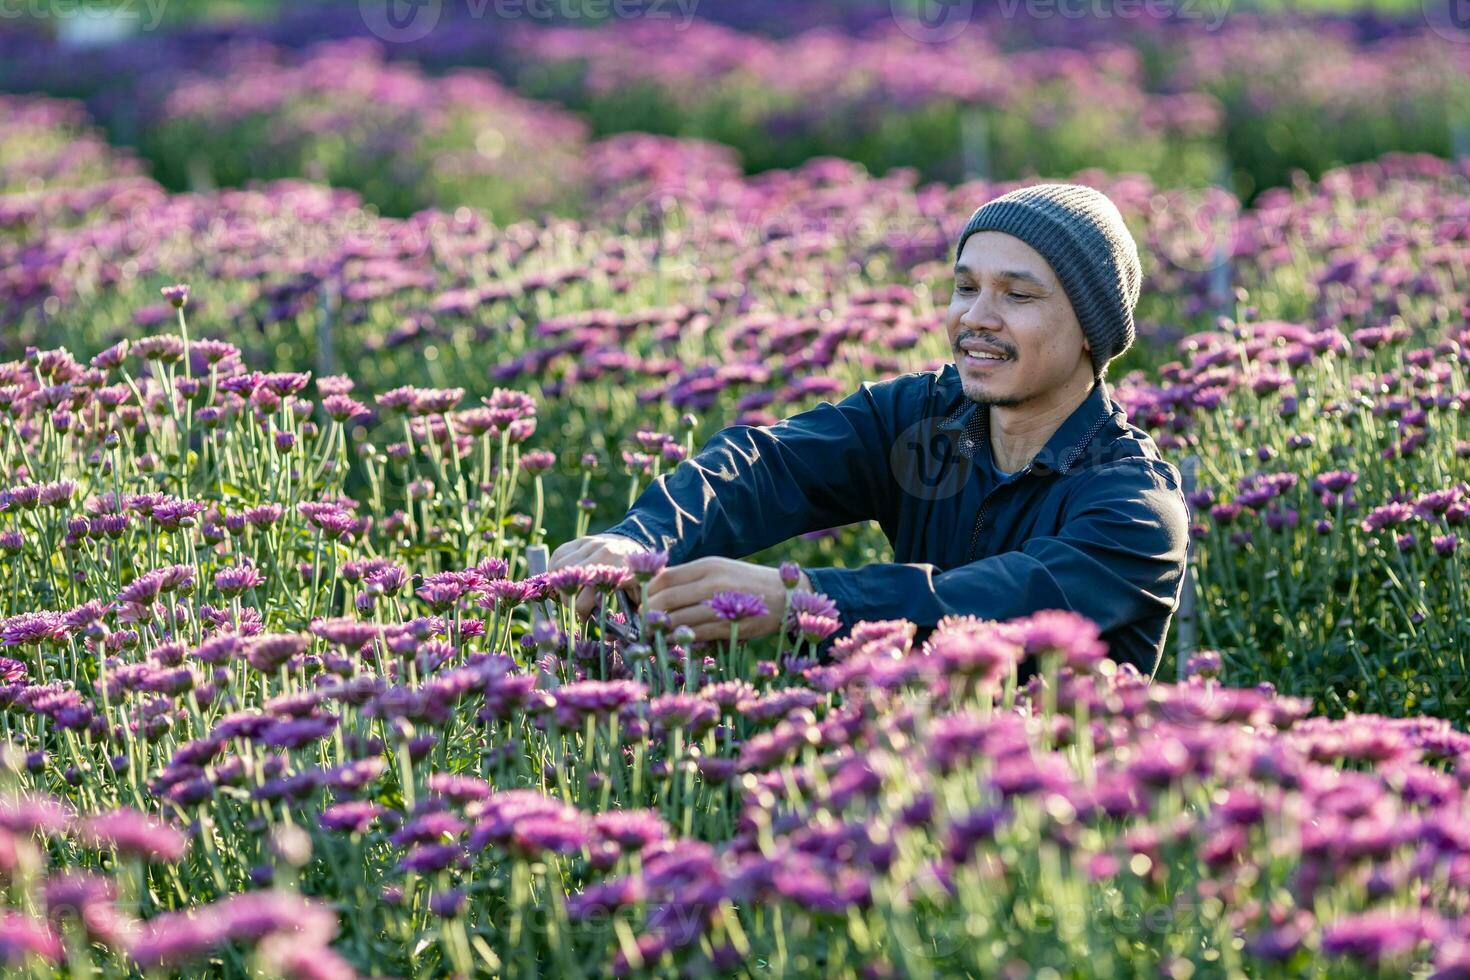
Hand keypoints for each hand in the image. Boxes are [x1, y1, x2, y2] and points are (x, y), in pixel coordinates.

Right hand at [549, 532, 646, 621]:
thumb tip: (608, 638)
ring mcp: (592, 545)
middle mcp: (605, 556)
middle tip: (575, 606)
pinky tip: (563, 577)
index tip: (585, 618)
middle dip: (568, 600)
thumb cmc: (637, 578)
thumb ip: (627, 617)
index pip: (584, 600)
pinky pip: (559, 555)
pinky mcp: (583, 540)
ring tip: (568, 592)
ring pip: (560, 568)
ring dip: (560, 584)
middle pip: (569, 583)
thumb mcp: (638, 598)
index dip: (582, 614)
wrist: (638, 546)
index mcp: (620, 573)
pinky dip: (555, 568)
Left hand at [644, 556, 811, 644]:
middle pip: (666, 598)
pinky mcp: (731, 625)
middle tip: (641, 623)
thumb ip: (691, 579)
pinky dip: (680, 639)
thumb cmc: (747, 584)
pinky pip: (697, 634)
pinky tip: (673, 641)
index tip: (637, 601)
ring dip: (661, 630)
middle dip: (648, 613)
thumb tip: (656, 590)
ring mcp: (722, 604)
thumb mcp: (720, 571)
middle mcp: (713, 581)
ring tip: (653, 635)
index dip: (645, 591)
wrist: (787, 597)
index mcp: (708, 565)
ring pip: (678, 618)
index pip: (664, 577)